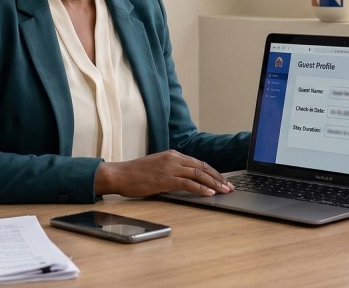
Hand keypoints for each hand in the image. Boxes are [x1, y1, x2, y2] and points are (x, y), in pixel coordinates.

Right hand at [94, 150, 233, 197]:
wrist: (120, 174)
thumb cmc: (136, 173)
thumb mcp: (158, 167)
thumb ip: (172, 170)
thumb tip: (187, 180)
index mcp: (173, 155)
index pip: (199, 162)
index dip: (213, 172)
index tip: (223, 180)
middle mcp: (174, 158)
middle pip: (202, 167)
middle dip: (218, 178)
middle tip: (229, 187)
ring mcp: (170, 168)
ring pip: (198, 174)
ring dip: (213, 183)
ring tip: (224, 191)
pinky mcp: (165, 179)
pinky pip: (187, 183)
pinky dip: (200, 188)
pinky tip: (208, 194)